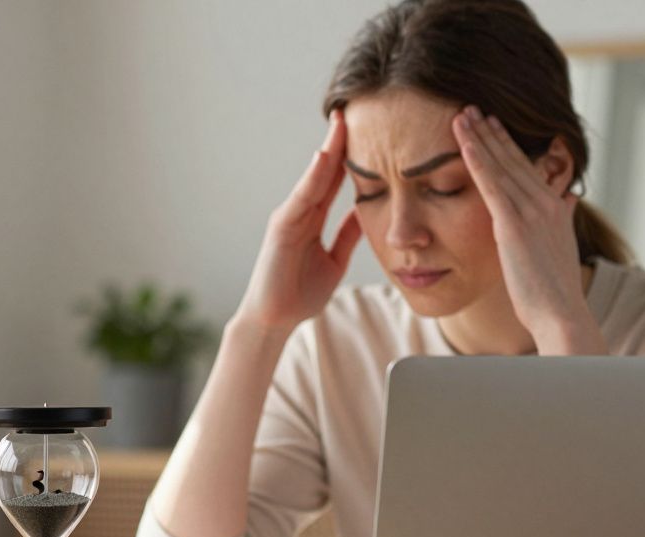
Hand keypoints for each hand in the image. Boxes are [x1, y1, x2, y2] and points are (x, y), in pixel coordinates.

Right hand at [235, 109, 361, 333]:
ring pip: (313, 178)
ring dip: (327, 149)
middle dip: (339, 141)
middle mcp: (300, 212)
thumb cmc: (299, 294)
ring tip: (342, 122)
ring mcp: (289, 217)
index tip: (371, 129)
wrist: (274, 320)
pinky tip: (324, 157)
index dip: (351, 155)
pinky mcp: (281, 228)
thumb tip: (366, 215)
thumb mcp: (334, 260)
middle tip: (357, 108)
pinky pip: (301, 198)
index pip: (335, 179)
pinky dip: (312, 177)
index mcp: (313, 219)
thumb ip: (346, 236)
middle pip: (324, 170)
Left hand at [452, 106, 604, 354]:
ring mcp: (531, 211)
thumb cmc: (554, 289)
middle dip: (489, 131)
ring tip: (461, 115)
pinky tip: (464, 144)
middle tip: (471, 107)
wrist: (560, 313)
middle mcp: (545, 202)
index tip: (490, 123)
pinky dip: (478, 161)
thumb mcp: (560, 245)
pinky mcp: (514, 225)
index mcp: (554, 206)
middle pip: (512, 159)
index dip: (505, 144)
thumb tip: (569, 199)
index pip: (525, 167)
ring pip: (500, 165)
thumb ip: (563, 218)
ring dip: (479, 138)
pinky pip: (492, 186)